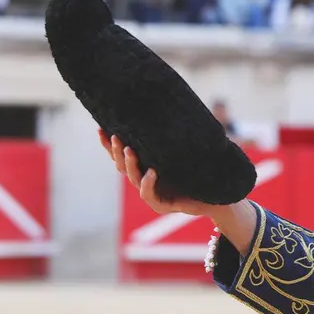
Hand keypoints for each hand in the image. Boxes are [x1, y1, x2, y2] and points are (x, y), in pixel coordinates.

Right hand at [99, 129, 214, 216]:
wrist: (212, 198)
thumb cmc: (197, 173)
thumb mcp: (183, 152)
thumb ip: (172, 137)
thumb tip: (170, 108)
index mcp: (145, 168)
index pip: (121, 155)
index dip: (109, 144)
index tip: (101, 128)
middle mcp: (143, 180)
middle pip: (121, 166)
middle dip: (116, 151)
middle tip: (115, 136)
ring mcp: (151, 194)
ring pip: (133, 178)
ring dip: (130, 164)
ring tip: (129, 150)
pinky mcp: (160, 205)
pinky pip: (149, 194)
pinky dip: (148, 183)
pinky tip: (151, 172)